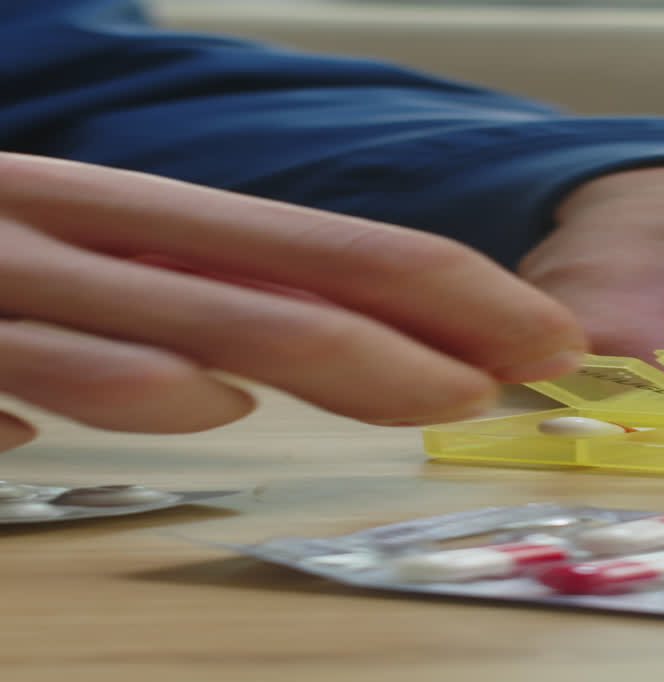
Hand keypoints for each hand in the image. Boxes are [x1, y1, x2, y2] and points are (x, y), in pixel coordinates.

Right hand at [0, 153, 584, 449]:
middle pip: (274, 265)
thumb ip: (131, 321)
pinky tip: (194, 403)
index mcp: (115, 221)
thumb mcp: (47, 279)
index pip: (308, 248)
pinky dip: (104, 374)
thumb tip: (210, 385)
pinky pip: (13, 350)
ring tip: (439, 391)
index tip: (537, 331)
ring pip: (172, 307)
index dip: (435, 284)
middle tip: (536, 360)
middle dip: (423, 314)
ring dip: (319, 350)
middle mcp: (67, 225)